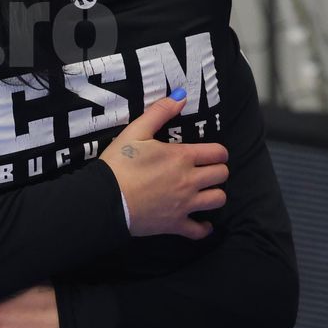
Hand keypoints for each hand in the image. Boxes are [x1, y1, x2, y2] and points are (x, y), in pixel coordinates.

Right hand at [100, 90, 228, 238]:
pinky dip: (203, 227)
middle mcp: (190, 181)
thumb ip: (160, 112)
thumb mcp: (135, 131)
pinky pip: (200, 230)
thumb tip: (181, 96)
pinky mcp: (175, 224)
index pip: (218, 153)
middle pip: (222, 175)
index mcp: (182, 157)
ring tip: (203, 191)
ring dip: (214, 194)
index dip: (217, 152)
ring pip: (218, 200)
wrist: (105, 200)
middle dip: (217, 170)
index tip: (209, 153)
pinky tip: (202, 222)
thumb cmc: (119, 164)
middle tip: (205, 170)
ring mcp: (185, 205)